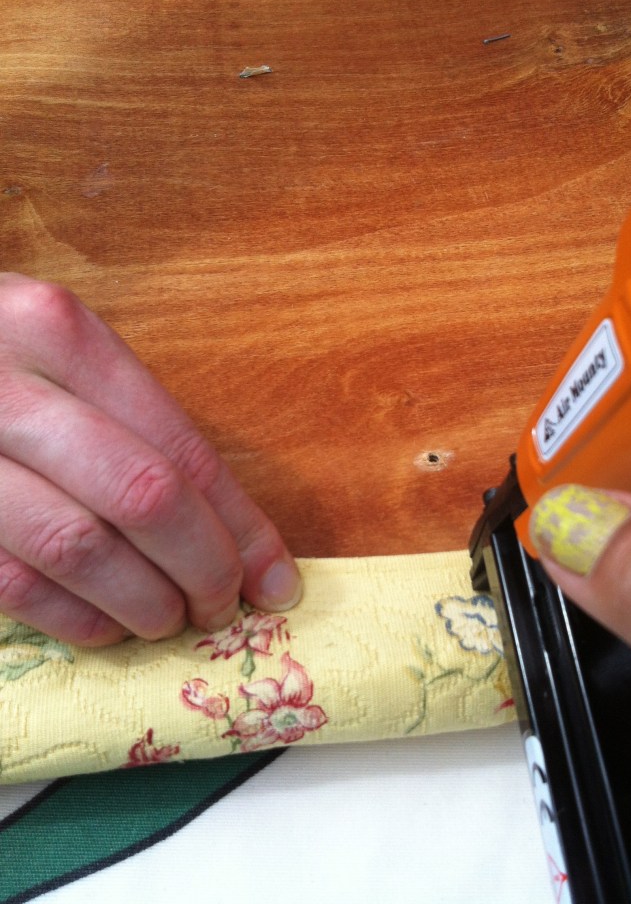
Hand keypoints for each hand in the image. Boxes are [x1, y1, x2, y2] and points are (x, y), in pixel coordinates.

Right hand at [0, 273, 300, 646]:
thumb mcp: (60, 356)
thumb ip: (135, 425)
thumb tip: (232, 530)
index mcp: (57, 332)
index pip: (178, 446)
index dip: (240, 525)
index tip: (276, 577)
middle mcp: (4, 386)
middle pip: (143, 497)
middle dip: (203, 567)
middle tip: (224, 605)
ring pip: (80, 548)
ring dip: (143, 602)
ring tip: (169, 619)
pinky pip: (16, 586)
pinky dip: (74, 619)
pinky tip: (105, 624)